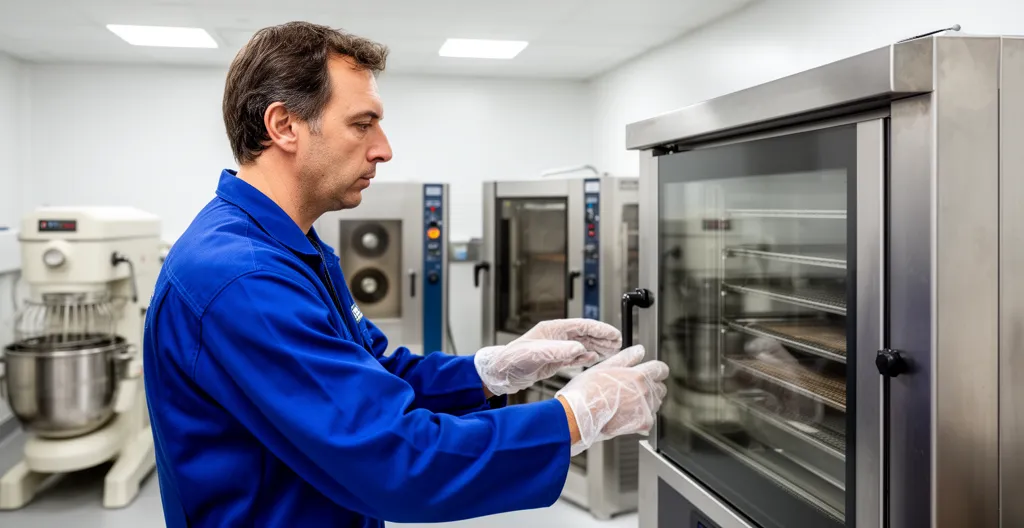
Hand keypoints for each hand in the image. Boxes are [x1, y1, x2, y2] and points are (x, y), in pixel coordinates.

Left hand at [474, 319, 621, 395]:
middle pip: (584, 334)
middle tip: (618, 342)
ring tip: (612, 350)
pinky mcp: (552, 360)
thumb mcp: (537, 354)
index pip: (582, 326)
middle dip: (602, 337)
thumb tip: (579, 347)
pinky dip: (585, 356)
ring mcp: (555, 348)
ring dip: (597, 346)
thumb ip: (559, 351)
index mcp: (552, 330)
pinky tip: (593, 358)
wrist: (500, 374)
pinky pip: (574, 356)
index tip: (614, 334)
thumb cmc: (512, 359)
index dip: (600, 329)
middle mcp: (555, 337)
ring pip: (581, 344)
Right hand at [555, 345, 668, 455]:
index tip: (652, 373)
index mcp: (638, 375)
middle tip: (633, 390)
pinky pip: (650, 419)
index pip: (661, 369)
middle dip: (651, 387)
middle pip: (660, 387)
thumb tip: (640, 350)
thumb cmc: (586, 391)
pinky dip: (642, 418)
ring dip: (647, 402)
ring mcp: (645, 408)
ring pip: (656, 404)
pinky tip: (626, 416)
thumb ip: (626, 358)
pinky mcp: (642, 423)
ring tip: (626, 403)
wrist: (579, 415)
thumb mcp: (604, 367)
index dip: (657, 370)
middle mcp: (645, 391)